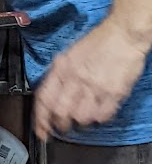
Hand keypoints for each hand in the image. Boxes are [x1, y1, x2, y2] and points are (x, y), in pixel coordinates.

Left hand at [35, 16, 147, 139]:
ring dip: (79, 123)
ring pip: (80, 118)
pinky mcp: (114, 92)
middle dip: (59, 125)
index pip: (44, 99)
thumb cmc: (98, 42)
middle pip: (60, 113)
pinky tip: (98, 112)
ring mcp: (95, 86)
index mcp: (62, 68)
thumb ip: (59, 75)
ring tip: (82, 117)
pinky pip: (102, 116)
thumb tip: (50, 95)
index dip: (40, 119)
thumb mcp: (69, 55)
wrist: (122, 33)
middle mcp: (76, 78)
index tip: (40, 129)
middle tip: (62, 127)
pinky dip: (98, 119)